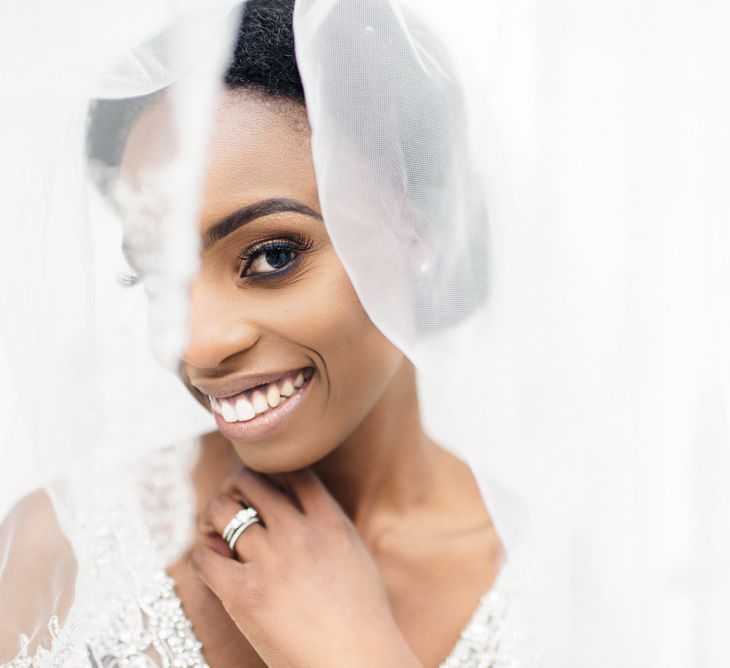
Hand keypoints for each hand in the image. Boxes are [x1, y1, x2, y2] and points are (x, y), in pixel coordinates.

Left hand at [190, 466, 421, 667]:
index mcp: (329, 522)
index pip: (293, 472)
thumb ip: (330, 526)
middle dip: (235, 486)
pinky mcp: (244, 594)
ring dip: (212, 515)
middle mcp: (298, 532)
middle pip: (250, 481)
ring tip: (214, 531)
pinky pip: (205, 557)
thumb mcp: (355, 555)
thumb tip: (306, 508)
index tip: (264, 488)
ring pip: (221, 510)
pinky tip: (212, 565)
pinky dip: (202, 555)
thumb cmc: (362, 618)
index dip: (272, 473)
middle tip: (231, 503)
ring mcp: (270, 561)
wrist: (358, 663)